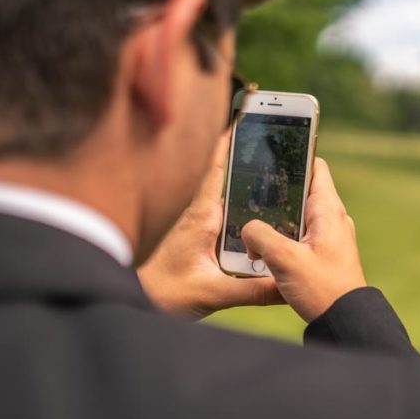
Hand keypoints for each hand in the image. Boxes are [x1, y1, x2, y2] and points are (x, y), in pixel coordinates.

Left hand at [138, 132, 283, 318]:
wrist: (133, 303)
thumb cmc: (162, 293)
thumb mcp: (211, 293)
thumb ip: (251, 290)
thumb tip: (286, 285)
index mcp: (202, 216)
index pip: (217, 168)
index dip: (230, 141)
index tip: (244, 115)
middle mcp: (200, 215)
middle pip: (227, 176)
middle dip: (247, 156)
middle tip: (269, 135)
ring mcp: (198, 225)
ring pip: (226, 196)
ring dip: (246, 183)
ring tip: (274, 170)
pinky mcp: (198, 239)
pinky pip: (224, 215)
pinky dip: (240, 207)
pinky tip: (257, 215)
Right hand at [240, 158, 366, 321]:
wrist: (344, 321)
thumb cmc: (322, 289)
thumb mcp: (284, 260)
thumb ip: (260, 236)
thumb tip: (248, 229)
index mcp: (328, 210)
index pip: (315, 167)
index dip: (295, 157)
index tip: (272, 152)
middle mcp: (332, 219)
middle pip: (301, 192)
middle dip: (275, 193)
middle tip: (249, 192)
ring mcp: (329, 237)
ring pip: (296, 217)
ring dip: (275, 220)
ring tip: (250, 223)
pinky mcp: (323, 254)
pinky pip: (298, 237)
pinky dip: (281, 238)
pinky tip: (262, 248)